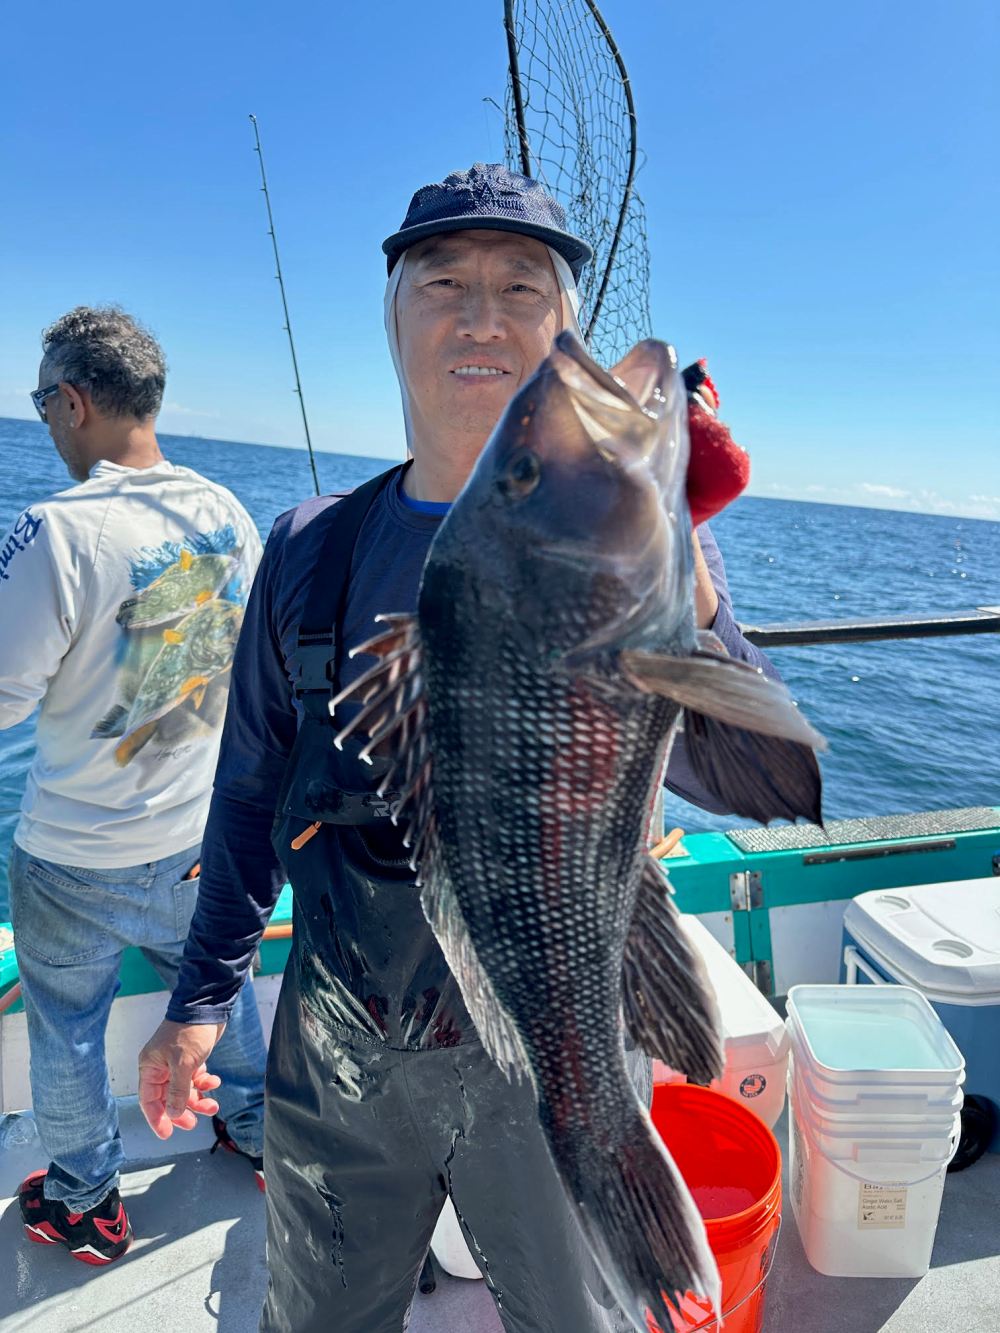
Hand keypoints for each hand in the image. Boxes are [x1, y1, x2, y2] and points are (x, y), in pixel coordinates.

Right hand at [138, 1018, 225, 1138]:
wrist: (208, 1007)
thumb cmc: (190, 1032)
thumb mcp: (183, 1064)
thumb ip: (177, 1091)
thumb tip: (173, 1114)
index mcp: (150, 1067)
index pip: (149, 1100)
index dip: (157, 1118)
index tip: (167, 1134)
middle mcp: (160, 1067)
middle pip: (168, 1098)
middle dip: (181, 1111)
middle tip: (193, 1123)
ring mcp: (176, 1063)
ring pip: (184, 1090)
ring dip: (198, 1099)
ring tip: (213, 1105)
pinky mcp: (191, 1059)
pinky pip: (195, 1079)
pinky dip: (205, 1083)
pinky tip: (214, 1082)